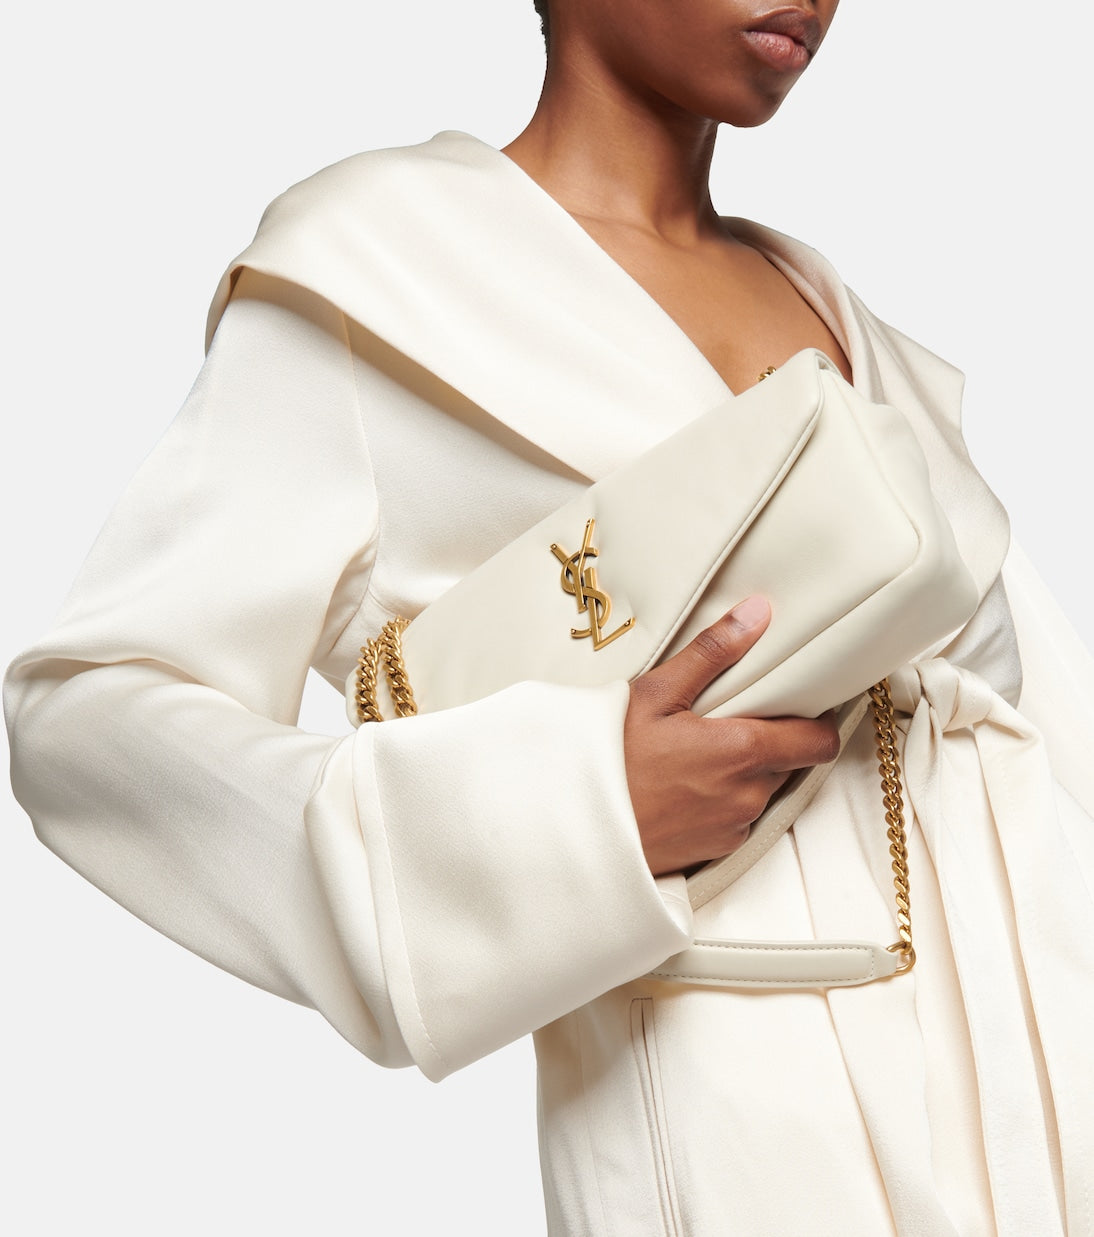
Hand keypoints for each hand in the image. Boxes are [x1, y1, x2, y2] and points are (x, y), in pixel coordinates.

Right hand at [624, 595, 839, 875]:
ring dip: (745, 772)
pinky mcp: (715, 851)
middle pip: (789, 763)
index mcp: (742, 751)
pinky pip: (736, 818)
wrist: (574, 828)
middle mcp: (748, 795)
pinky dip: (722, 800)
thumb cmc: (610, 760)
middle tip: (730, 720)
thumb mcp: (654, 694)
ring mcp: (732, 827)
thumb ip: (712, 653)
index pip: (818, 741)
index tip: (801, 704)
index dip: (817, 721)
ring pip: (761, 791)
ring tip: (699, 753)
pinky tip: (685, 786)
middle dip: (771, 742)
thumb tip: (758, 613)